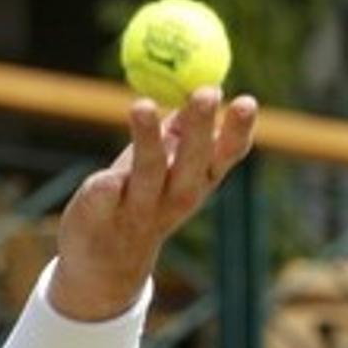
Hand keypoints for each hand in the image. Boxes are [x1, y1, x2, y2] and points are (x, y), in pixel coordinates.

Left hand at [48, 87, 258, 320]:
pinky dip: (105, 186)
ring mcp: (139, 208)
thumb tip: (207, 85)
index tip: (247, 101)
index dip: (238, 131)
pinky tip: (105, 185)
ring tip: (142, 105)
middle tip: (206, 92)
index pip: (226, 155)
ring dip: (147, 139)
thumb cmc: (143, 197)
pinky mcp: (100, 214)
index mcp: (197, 182)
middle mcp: (175, 197)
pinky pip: (104, 193)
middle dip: (202, 128)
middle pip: (192, 162)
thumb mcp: (171, 164)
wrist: (105, 262)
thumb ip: (185, 128)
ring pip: (148, 172)